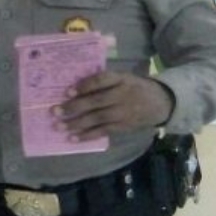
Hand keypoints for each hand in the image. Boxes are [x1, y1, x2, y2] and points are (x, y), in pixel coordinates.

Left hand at [52, 71, 174, 139]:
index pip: (102, 80)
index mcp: (122, 79)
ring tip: (59, 127)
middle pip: (96, 101)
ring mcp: (123, 113)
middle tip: (54, 111)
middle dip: (74, 107)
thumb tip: (75, 86)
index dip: (85, 86)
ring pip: (97, 119)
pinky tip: (73, 138)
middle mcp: (122, 96)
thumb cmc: (134, 87)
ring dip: (76, 124)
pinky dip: (88, 135)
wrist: (161, 103)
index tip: (68, 91)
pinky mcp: (123, 127)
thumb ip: (104, 80)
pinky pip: (103, 131)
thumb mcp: (124, 77)